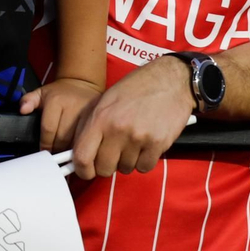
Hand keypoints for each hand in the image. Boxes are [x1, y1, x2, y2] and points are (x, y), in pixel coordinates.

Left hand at [19, 77, 101, 151]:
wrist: (81, 84)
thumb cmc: (59, 93)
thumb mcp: (40, 93)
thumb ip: (28, 100)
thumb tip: (23, 109)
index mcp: (56, 100)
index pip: (48, 129)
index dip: (45, 144)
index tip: (44, 151)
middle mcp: (72, 107)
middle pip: (63, 138)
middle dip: (57, 149)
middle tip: (54, 154)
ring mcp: (87, 114)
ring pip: (77, 141)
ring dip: (70, 151)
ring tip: (65, 154)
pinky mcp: (97, 119)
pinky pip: (88, 139)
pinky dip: (82, 147)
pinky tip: (78, 149)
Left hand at [70, 56, 194, 179]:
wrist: (170, 80)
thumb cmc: (137, 88)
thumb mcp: (105, 99)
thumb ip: (90, 126)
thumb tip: (78, 153)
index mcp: (100, 117)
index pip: (82, 157)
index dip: (83, 170)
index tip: (87, 170)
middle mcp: (117, 129)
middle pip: (104, 169)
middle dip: (108, 164)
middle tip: (115, 152)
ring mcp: (138, 137)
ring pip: (125, 169)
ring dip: (128, 160)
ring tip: (134, 141)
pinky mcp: (157, 143)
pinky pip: (144, 167)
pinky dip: (144, 160)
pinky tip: (146, 144)